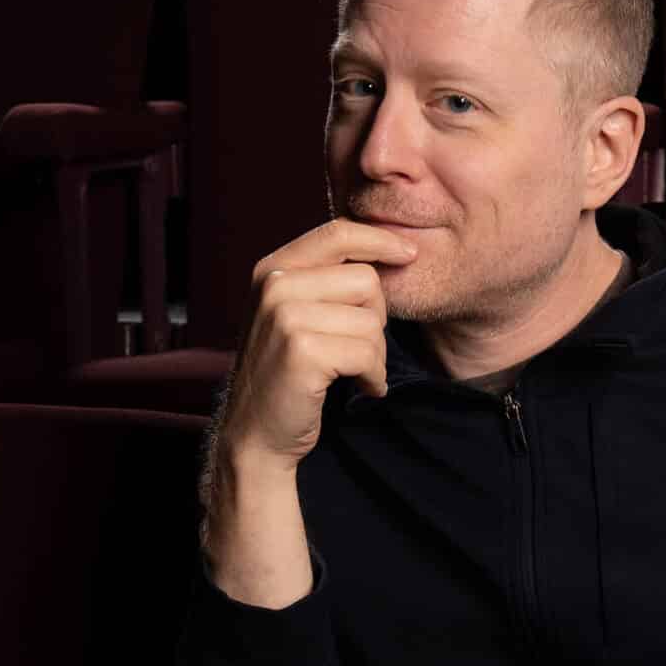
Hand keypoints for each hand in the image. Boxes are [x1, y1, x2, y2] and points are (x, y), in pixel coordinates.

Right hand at [217, 216, 423, 472]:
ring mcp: (285, 317)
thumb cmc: (287, 374)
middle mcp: (275, 286)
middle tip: (357, 348)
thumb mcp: (295, 314)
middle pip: (366, 280)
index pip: (339, 231)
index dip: (382, 239)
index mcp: (273, 269)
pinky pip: (368, 353)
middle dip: (377, 318)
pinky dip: (373, 376)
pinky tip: (359, 387)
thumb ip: (326, 280)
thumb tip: (389, 249)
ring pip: (371, 321)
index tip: (409, 254)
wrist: (257, 434)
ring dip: (375, 354)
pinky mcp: (302, 351)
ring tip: (353, 371)